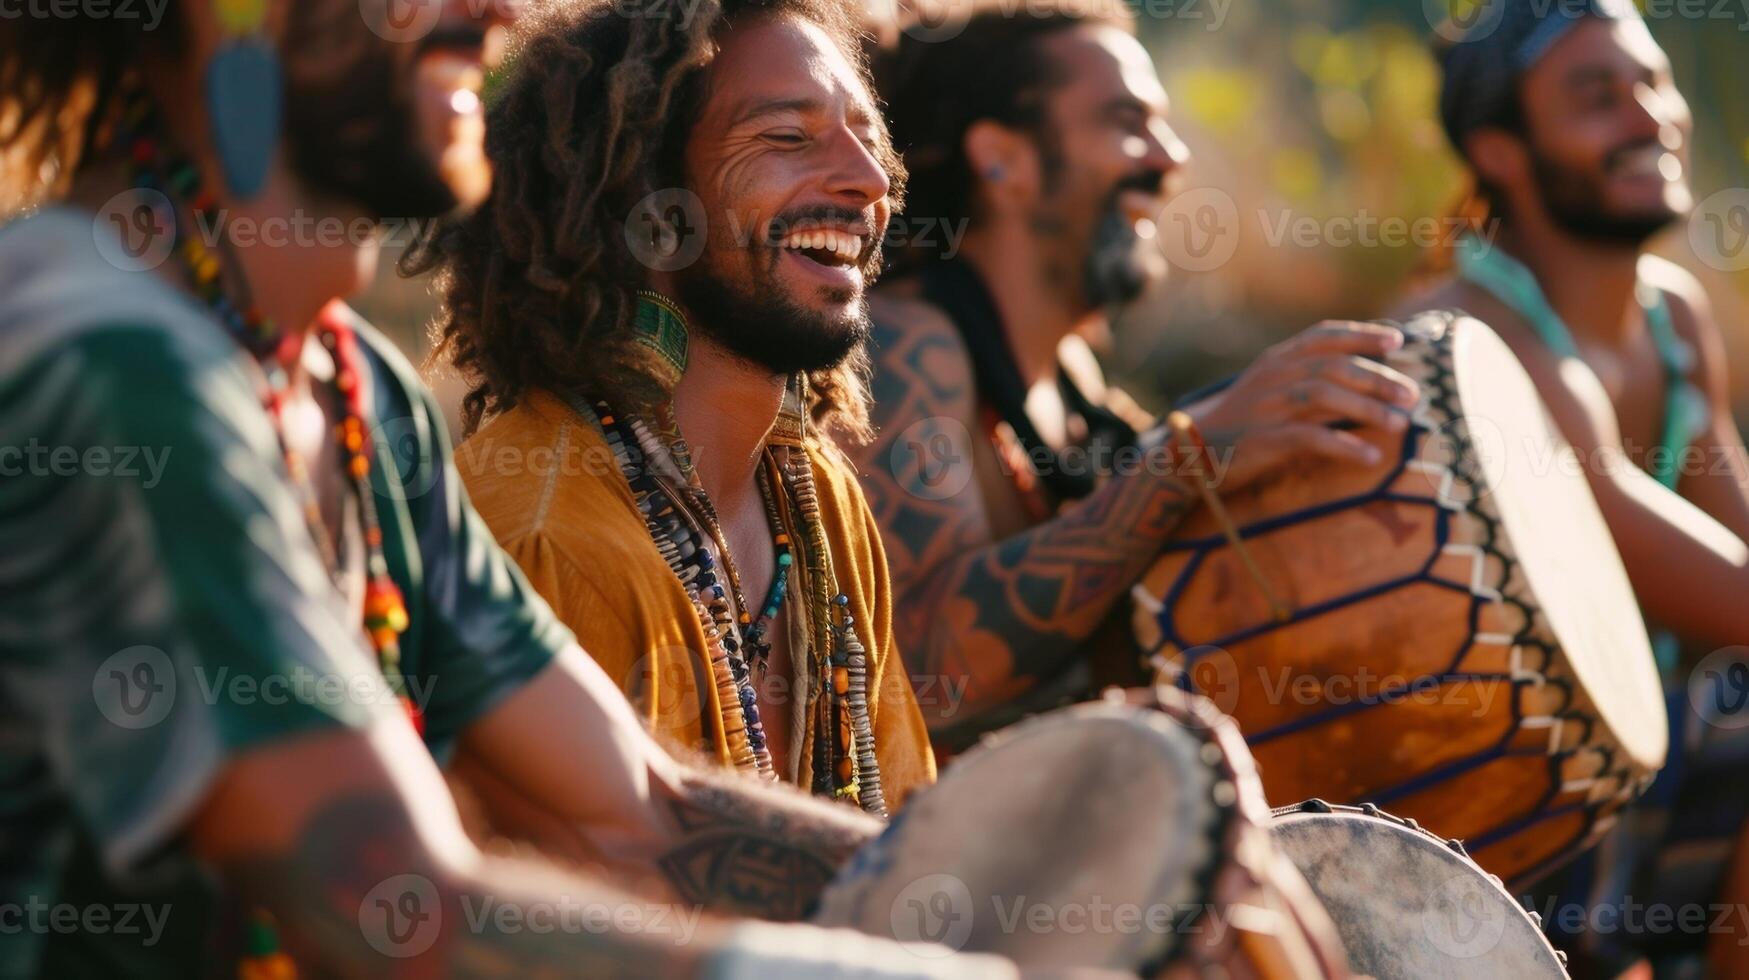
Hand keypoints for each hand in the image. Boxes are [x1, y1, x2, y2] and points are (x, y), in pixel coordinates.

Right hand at [1175, 320, 1417, 491]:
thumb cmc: (1243, 423)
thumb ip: (1308, 378)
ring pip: (1324, 396)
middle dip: (1378, 378)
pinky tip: (1370, 457)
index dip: (1362, 335)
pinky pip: (1311, 438)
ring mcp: (1267, 406)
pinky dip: (1345, 447)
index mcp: (1276, 359)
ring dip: (1368, 409)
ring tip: (1401, 424)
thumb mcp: (1271, 389)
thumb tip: (1364, 379)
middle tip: (1412, 394)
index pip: (1324, 335)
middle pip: (1333, 366)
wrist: (1193, 454)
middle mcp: (1273, 376)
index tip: (1399, 343)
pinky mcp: (1264, 439)